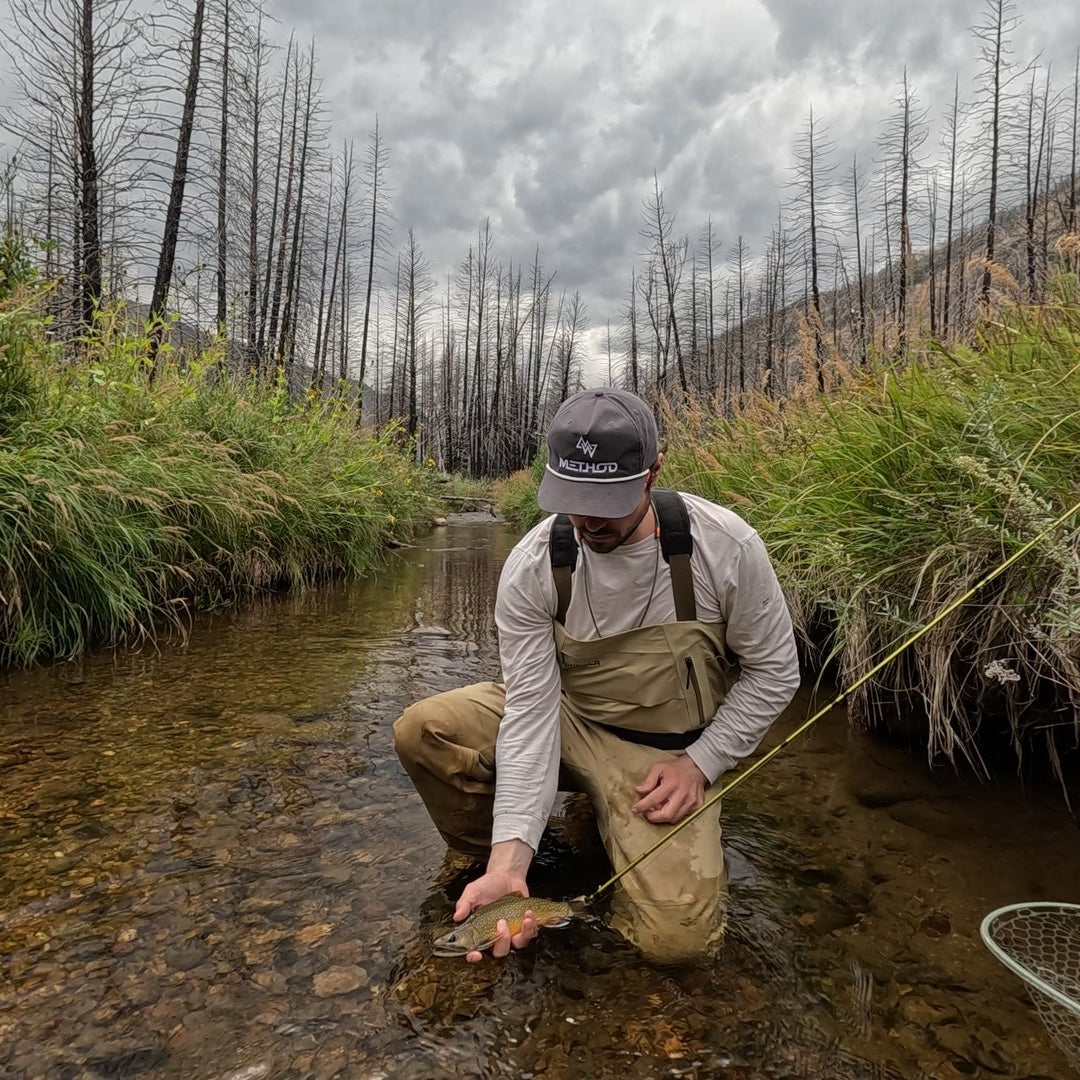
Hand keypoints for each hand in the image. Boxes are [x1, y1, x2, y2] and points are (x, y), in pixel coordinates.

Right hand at [453, 839, 536, 962]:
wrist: (506, 876)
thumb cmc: (488, 885)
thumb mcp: (473, 891)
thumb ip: (464, 904)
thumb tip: (457, 916)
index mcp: (480, 931)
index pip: (474, 950)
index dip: (474, 956)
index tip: (476, 954)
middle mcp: (495, 936)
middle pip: (499, 952)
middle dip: (502, 941)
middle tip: (502, 922)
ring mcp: (511, 932)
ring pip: (517, 945)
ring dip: (523, 934)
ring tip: (524, 918)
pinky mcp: (524, 927)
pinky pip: (530, 934)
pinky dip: (531, 926)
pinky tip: (529, 913)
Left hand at [631, 754, 706, 823]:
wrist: (695, 767)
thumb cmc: (675, 768)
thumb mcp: (658, 768)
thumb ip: (648, 780)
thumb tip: (639, 791)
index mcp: (671, 784)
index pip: (654, 799)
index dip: (642, 806)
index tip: (635, 809)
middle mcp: (682, 794)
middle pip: (666, 815)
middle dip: (653, 817)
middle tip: (647, 812)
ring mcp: (691, 801)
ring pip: (674, 818)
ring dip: (663, 816)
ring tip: (659, 807)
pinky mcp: (697, 805)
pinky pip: (683, 816)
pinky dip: (674, 814)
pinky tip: (670, 806)